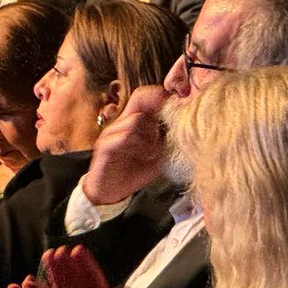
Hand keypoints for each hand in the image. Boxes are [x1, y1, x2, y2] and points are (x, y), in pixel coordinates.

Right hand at [82, 85, 168, 206]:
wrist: (110, 193)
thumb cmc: (134, 171)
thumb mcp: (157, 156)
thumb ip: (166, 141)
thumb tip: (183, 129)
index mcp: (133, 121)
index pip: (143, 96)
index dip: (159, 95)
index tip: (176, 102)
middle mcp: (121, 122)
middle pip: (139, 100)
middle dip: (157, 112)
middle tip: (163, 133)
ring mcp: (111, 133)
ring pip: (135, 119)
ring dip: (150, 135)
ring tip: (153, 152)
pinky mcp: (105, 146)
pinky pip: (124, 136)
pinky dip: (139, 145)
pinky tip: (146, 156)